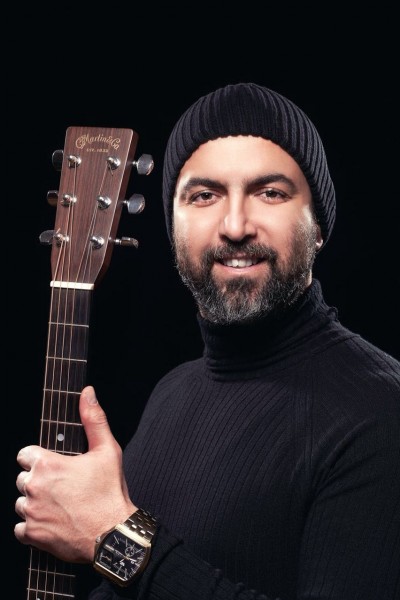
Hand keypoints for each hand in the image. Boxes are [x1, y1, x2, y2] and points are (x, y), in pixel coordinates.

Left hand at [14, 386, 135, 562]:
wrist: (112, 534)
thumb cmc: (110, 493)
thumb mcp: (107, 449)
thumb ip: (93, 418)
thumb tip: (87, 393)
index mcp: (47, 464)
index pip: (25, 454)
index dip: (40, 459)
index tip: (55, 466)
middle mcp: (34, 486)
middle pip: (23, 478)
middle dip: (39, 481)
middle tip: (63, 487)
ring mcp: (31, 512)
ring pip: (21, 502)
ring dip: (35, 503)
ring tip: (59, 505)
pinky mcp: (32, 534)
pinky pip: (21, 528)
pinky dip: (34, 526)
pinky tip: (53, 522)